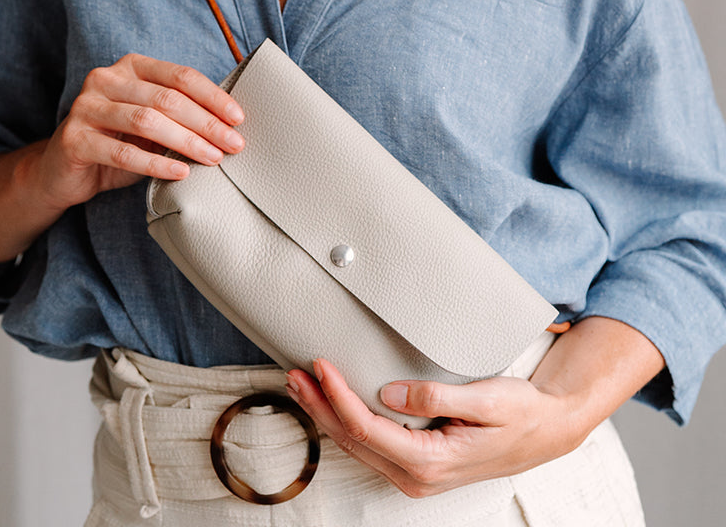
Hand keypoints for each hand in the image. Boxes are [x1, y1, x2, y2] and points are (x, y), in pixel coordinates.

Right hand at [36, 53, 245, 210]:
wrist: (64, 170)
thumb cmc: (119, 142)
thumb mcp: (153, 123)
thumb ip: (181, 115)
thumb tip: (231, 124)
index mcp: (130, 66)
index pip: (180, 76)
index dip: (213, 97)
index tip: (238, 119)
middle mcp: (105, 79)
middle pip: (166, 99)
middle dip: (206, 123)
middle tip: (234, 145)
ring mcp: (86, 107)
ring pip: (147, 121)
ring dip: (186, 142)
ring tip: (213, 158)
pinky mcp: (74, 140)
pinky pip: (123, 152)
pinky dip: (156, 164)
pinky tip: (180, 173)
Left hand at [285, 318, 664, 497]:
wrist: (547, 430)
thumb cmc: (520, 412)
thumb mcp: (486, 401)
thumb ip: (436, 398)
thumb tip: (389, 393)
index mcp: (431, 461)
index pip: (367, 428)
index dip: (338, 396)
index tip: (320, 365)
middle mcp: (417, 475)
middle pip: (352, 441)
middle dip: (320, 406)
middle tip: (294, 374)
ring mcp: (416, 474)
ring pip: (356, 446)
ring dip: (327, 414)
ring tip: (304, 385)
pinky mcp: (417, 464)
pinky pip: (371, 445)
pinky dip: (346, 422)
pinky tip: (334, 404)